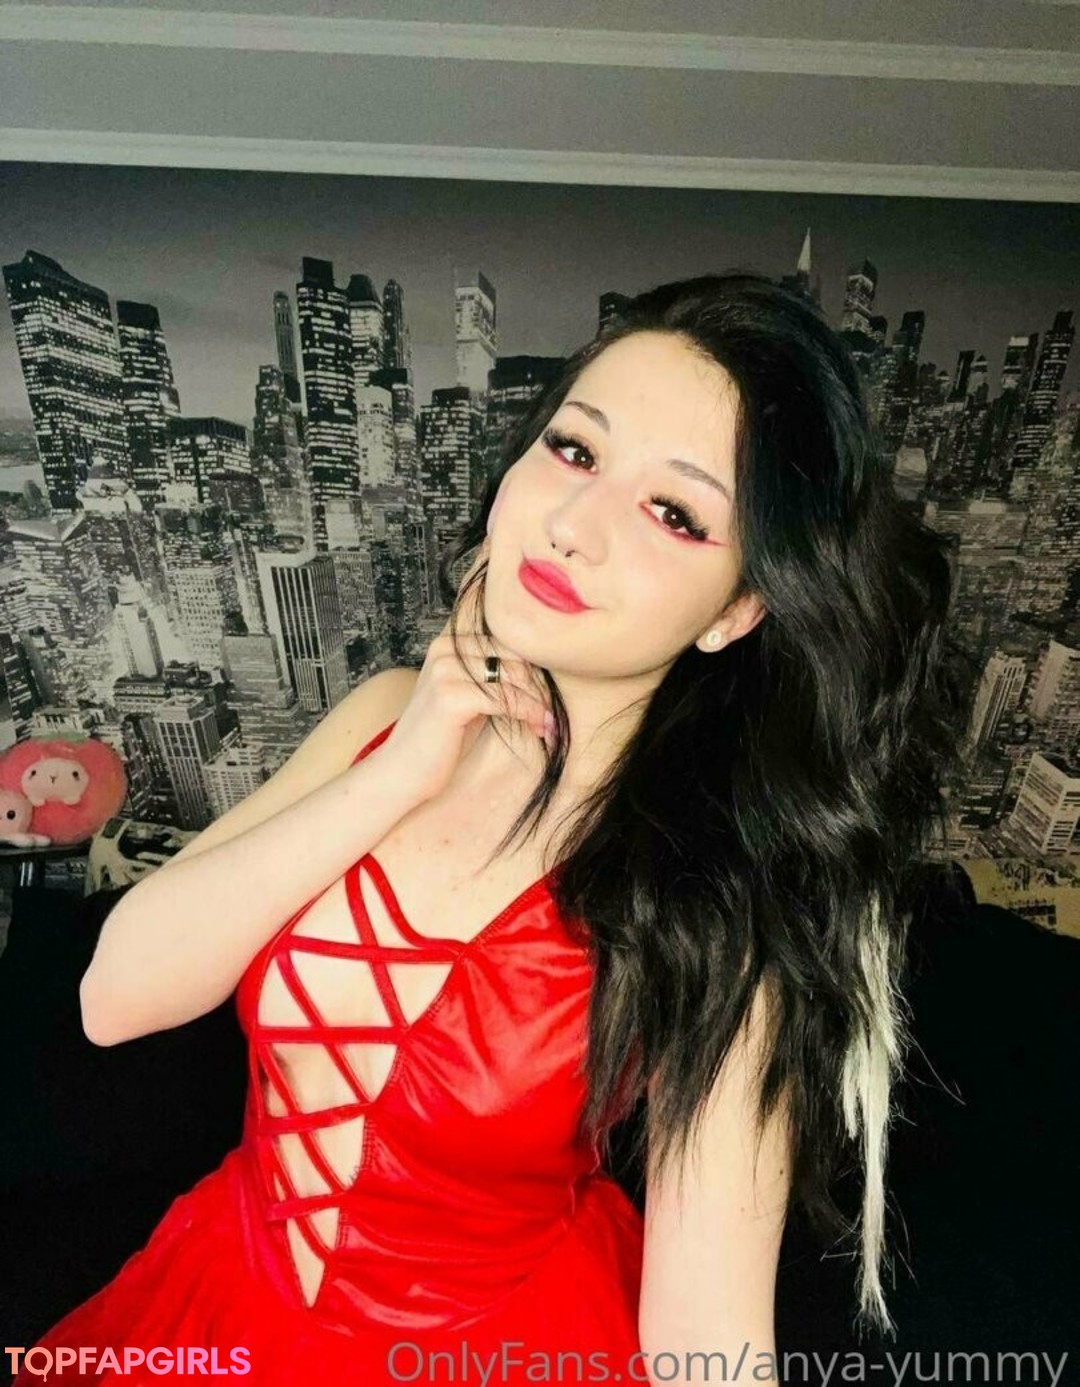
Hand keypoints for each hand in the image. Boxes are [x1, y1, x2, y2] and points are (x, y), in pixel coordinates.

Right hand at [377, 540, 552, 802]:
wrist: (401, 773)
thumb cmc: (440, 739)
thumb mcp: (469, 697)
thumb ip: (494, 676)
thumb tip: (545, 670)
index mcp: (448, 642)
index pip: (507, 640)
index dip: (534, 666)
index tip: (552, 694)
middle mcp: (444, 649)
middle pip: (514, 655)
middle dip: (540, 685)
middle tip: (554, 712)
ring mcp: (446, 670)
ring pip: (514, 676)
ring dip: (540, 701)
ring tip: (550, 723)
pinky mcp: (452, 696)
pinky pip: (507, 699)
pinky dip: (530, 713)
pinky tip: (540, 728)